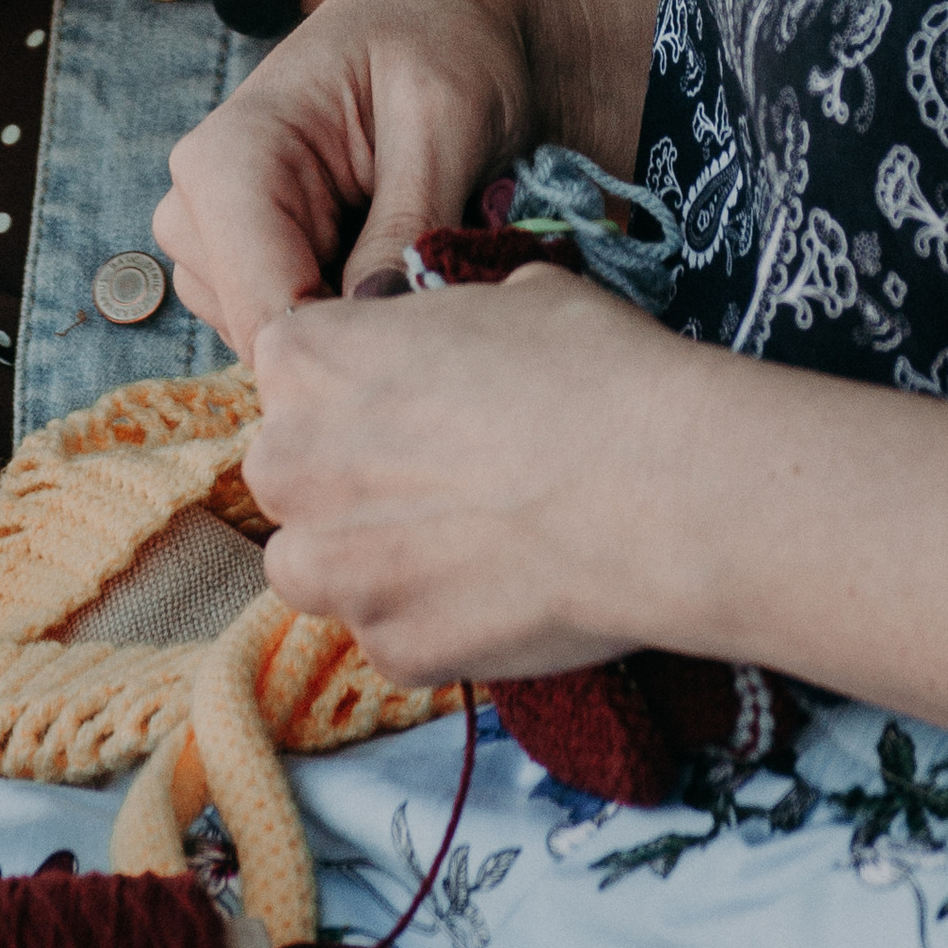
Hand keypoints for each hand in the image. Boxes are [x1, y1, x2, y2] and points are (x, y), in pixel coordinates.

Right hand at [153, 0, 655, 361]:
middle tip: (454, 300)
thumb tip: (376, 325)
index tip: (442, 356)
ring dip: (361, 328)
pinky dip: (355, 318)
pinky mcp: (252, 258)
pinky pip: (295, 329)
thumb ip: (406, 221)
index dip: (354, 357)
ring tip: (434, 265)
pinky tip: (406, 268)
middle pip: (267, 339)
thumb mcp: (446, 119)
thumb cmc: (447, 42)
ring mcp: (220, 236)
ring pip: (280, 344)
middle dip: (363, 342)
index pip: (265, 311)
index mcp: (230, 157)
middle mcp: (202, 201)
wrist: (452, 14)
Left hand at [244, 271, 693, 683]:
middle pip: (292, 471)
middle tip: (439, 471)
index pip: (295, 367)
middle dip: (347, 475)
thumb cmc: (587, 369)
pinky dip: (435, 619)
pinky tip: (502, 590)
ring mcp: (336, 570)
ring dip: (369, 558)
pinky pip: (393, 634)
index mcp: (304, 357)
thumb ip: (441, 329)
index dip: (356, 381)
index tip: (410, 395)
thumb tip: (457, 349)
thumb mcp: (506, 296)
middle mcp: (292, 464)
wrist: (656, 486)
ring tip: (462, 540)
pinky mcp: (392, 651)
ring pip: (318, 567)